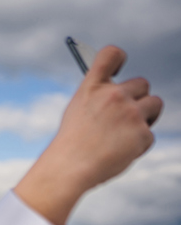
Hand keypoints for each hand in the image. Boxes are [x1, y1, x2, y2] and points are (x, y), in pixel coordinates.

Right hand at [14, 45, 163, 224]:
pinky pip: (149, 135)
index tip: (119, 69)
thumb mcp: (78, 112)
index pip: (111, 55)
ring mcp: (130, 113)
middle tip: (125, 116)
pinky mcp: (143, 133)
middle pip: (142, 83)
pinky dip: (138, 145)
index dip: (119, 58)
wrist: (69, 169)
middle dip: (137, 98)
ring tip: (125, 134)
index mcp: (92, 88)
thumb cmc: (70, 145)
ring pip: (155, 104)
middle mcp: (113, 95)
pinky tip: (120, 153)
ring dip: (145, 117)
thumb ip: (98, 98)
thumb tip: (121, 93)